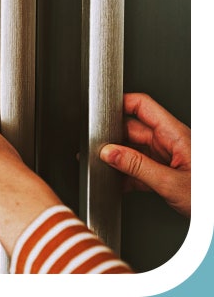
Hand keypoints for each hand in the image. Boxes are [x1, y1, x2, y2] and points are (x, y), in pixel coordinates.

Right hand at [100, 93, 190, 216]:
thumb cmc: (209, 197)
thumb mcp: (170, 183)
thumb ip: (137, 166)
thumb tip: (110, 153)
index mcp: (176, 135)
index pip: (143, 106)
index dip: (121, 104)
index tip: (102, 112)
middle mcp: (171, 142)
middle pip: (133, 130)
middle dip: (114, 138)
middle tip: (98, 150)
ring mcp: (168, 157)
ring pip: (134, 150)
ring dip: (119, 159)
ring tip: (105, 168)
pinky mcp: (166, 172)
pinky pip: (140, 167)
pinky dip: (127, 174)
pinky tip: (118, 182)